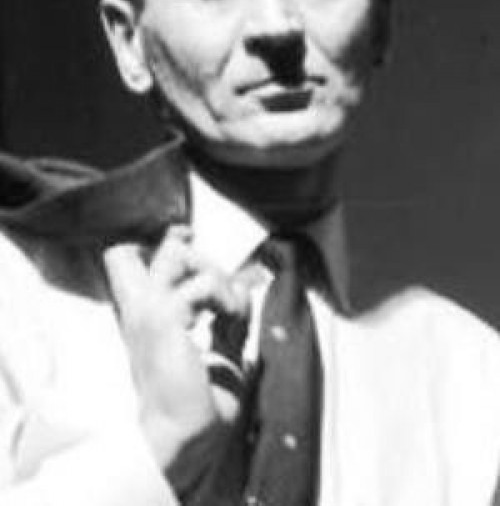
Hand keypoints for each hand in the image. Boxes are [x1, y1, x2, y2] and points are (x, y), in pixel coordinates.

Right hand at [103, 225, 249, 470]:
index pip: (133, 257)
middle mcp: (141, 307)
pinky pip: (203, 284)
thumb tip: (244, 290)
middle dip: (201, 254)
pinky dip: (227, 297)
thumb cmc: (199, 401)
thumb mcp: (220, 349)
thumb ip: (226, 319)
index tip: (196, 248)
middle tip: (223, 285)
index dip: (168, 243)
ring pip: (178, 253)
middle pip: (164, 248)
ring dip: (218, 276)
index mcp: (146, 315)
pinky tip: (233, 318)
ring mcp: (148, 309)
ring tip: (232, 309)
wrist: (184, 435)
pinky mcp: (164, 318)